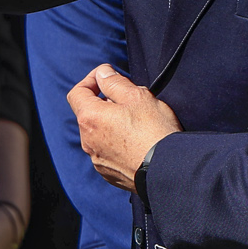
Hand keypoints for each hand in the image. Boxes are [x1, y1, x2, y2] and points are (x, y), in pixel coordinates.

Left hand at [68, 64, 181, 189]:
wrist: (170, 171)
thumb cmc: (154, 131)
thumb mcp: (137, 96)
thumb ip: (114, 82)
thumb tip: (102, 74)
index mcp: (90, 118)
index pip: (77, 93)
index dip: (90, 80)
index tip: (107, 77)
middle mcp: (88, 141)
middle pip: (89, 114)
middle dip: (105, 103)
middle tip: (131, 101)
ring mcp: (98, 160)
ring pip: (99, 134)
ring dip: (112, 125)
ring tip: (139, 123)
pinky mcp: (109, 174)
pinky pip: (109, 153)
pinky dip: (118, 145)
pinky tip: (138, 143)